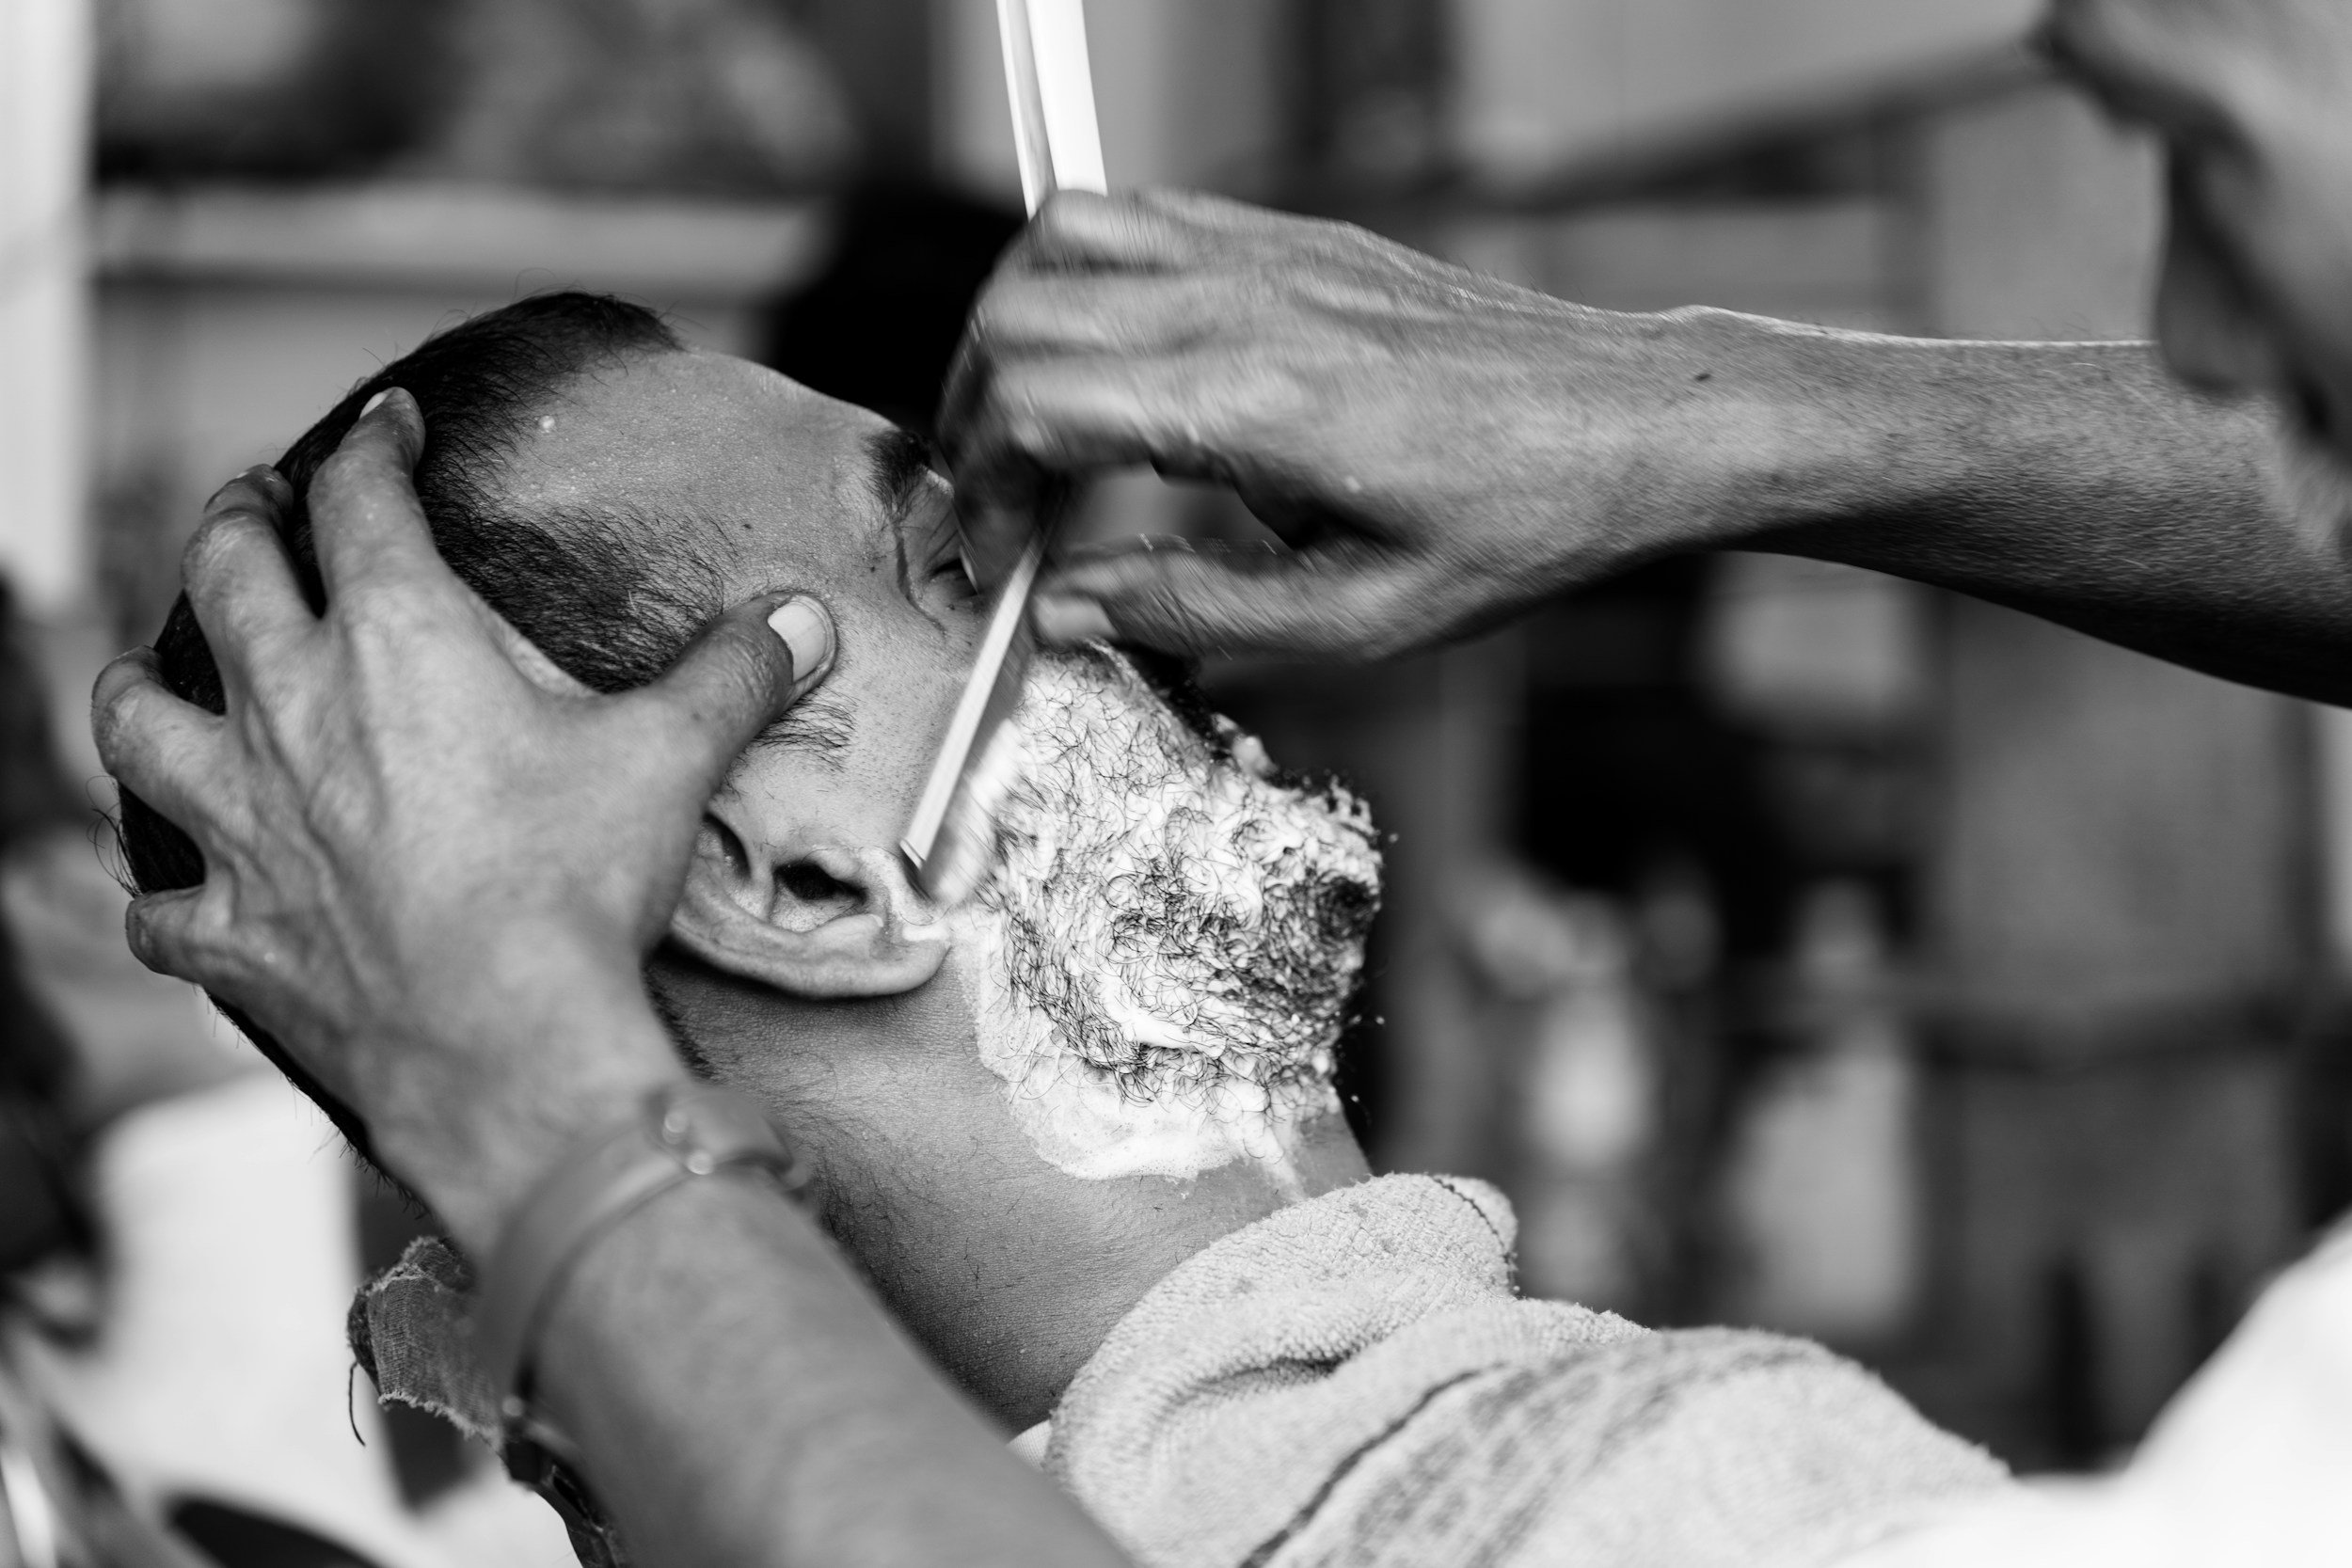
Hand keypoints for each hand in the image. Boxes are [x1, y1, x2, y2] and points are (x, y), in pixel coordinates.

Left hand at [89, 392, 835, 1248]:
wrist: (506, 1039)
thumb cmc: (575, 886)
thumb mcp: (671, 758)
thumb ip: (733, 674)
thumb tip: (803, 619)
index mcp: (396, 640)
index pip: (360, 500)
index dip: (374, 447)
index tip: (390, 426)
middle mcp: (292, 709)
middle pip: (224, 575)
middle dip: (238, 524)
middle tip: (255, 508)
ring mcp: (242, 821)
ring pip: (138, 721)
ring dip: (140, 686)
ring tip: (152, 675)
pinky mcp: (233, 930)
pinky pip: (160, 907)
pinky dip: (163, 897)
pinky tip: (176, 897)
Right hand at [940, 188, 1778, 659]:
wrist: (1630, 422)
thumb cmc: (1518, 525)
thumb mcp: (1360, 620)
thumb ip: (1192, 616)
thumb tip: (1065, 611)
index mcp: (1252, 404)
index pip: (1031, 406)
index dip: (984, 495)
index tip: (1000, 564)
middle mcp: (1245, 303)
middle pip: (1017, 317)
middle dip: (972, 419)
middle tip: (1001, 511)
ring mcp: (1268, 254)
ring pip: (1060, 239)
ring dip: (1011, 333)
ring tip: (1030, 427)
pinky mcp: (1296, 237)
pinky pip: (1141, 217)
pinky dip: (1084, 279)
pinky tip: (1111, 364)